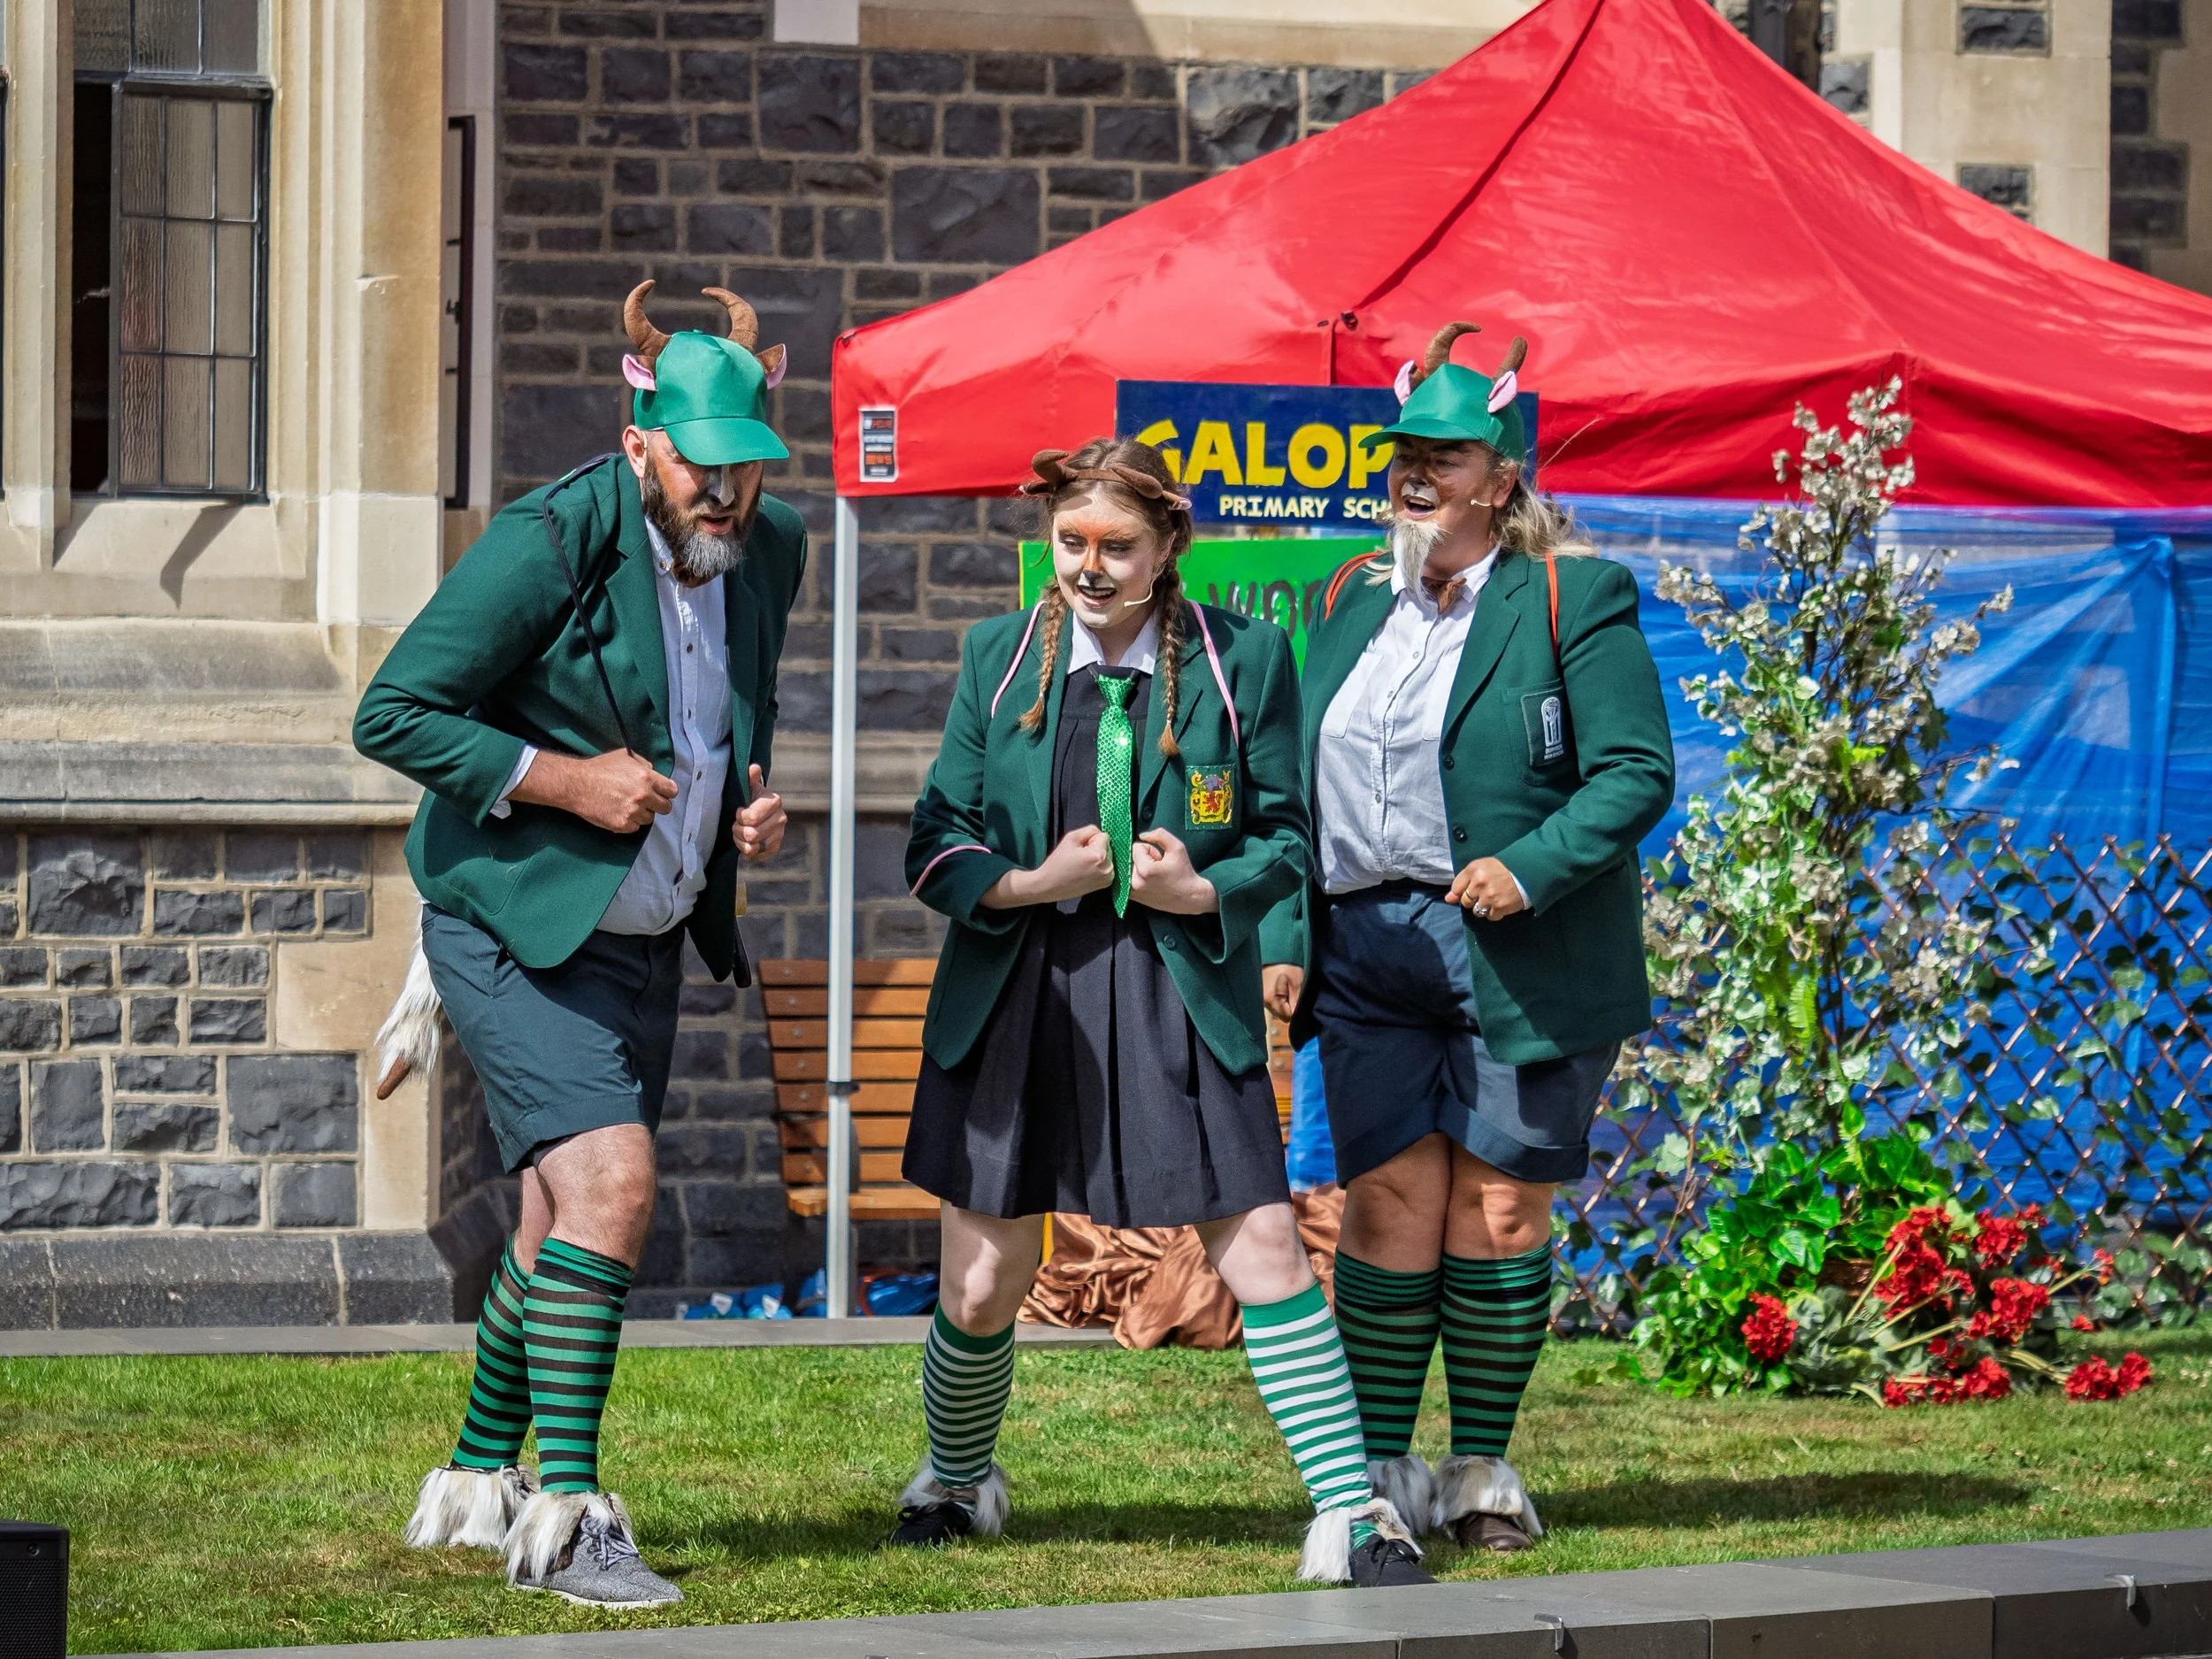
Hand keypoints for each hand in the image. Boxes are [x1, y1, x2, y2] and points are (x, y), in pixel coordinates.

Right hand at [512, 748, 675, 832]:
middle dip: (657, 805)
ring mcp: (632, 812)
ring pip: (649, 819)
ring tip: (627, 806)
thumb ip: (645, 765)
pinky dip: (629, 822)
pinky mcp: (622, 825)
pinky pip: (635, 828)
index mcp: (647, 778)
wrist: (576, 784)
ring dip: (642, 814)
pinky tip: (618, 812)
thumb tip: (655, 773)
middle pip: (665, 808)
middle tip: (646, 802)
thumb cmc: (600, 768)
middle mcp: (643, 796)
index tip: (661, 793)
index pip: (672, 791)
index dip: (667, 792)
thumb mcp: (625, 757)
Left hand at [734, 763, 784, 861]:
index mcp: (774, 802)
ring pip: (752, 847)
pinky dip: (745, 851)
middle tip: (735, 825)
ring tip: (739, 834)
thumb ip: (749, 778)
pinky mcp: (774, 848)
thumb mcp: (748, 786)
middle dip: (737, 830)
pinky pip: (755, 856)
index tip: (737, 812)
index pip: (751, 817)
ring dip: (740, 842)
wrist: (757, 812)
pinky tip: (745, 842)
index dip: (739, 817)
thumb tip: (754, 768)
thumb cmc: (749, 798)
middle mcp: (781, 819)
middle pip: (751, 834)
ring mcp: (779, 835)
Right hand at [987, 826, 1114, 907]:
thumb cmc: (1055, 861)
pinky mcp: (1104, 886)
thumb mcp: (1069, 839)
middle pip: (1107, 846)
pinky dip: (1098, 867)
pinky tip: (1084, 872)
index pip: (1103, 835)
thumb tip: (1102, 833)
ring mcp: (1107, 880)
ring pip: (1108, 857)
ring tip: (1079, 865)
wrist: (1046, 886)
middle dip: (1095, 847)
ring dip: (1097, 857)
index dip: (1089, 838)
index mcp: (1098, 856)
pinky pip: (1106, 868)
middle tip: (1077, 857)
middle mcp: (1107, 869)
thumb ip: (1088, 830)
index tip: (1077, 849)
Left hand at [1129, 828, 1218, 915]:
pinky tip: (1150, 882)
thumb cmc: (1184, 873)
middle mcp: (1136, 883)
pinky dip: (1137, 877)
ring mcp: (1133, 892)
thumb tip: (1142, 835)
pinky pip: (1128, 878)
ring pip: (1129, 867)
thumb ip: (1160, 835)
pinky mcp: (1133, 897)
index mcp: (1145, 870)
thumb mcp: (1177, 847)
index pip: (1137, 847)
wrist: (1189, 897)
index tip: (1160, 859)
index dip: (1151, 850)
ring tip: (1155, 875)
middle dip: (1144, 859)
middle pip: (1131, 857)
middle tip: (1159, 868)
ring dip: (1140, 868)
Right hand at [1262, 963, 1303, 1020]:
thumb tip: (1298, 1017)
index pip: (1288, 1017)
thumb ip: (1297, 1001)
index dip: (1296, 1009)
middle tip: (1293, 991)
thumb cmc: (1287, 965)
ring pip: (1279, 1010)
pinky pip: (1274, 1004)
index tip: (1298, 997)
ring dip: (1285, 1003)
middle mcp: (1263, 1002)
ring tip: (1287, 988)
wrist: (1275, 952)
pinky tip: (1282, 989)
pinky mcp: (1262, 996)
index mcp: (1270, 1000)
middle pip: (1282, 1015)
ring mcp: (1261, 1000)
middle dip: (1290, 1007)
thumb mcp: (1297, 982)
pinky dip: (1280, 999)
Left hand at [1446, 856, 1527, 920]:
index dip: (1463, 891)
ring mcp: (1489, 896)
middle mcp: (1479, 882)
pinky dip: (1495, 913)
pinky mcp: (1500, 907)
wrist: (1527, 872)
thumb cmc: (1501, 869)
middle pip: (1465, 901)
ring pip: (1477, 911)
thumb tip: (1448, 899)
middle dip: (1473, 900)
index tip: (1472, 889)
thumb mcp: (1480, 867)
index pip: (1456, 888)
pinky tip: (1502, 903)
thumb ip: (1462, 881)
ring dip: (1484, 908)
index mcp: (1473, 869)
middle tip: (1486, 893)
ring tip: (1494, 898)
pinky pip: (1490, 917)